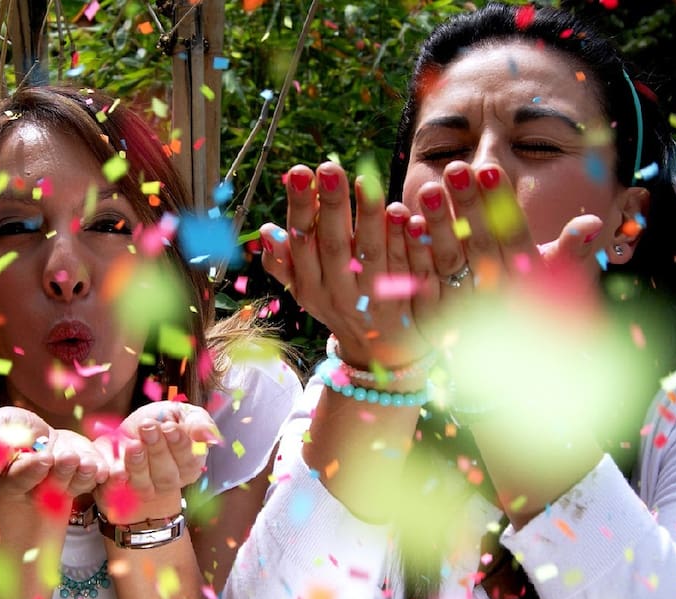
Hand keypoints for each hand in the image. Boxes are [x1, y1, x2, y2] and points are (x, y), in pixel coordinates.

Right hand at [0, 407, 108, 518]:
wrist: (35, 436)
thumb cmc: (10, 431)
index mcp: (7, 480)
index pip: (18, 480)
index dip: (30, 471)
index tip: (43, 458)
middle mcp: (36, 489)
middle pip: (48, 487)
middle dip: (60, 472)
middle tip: (69, 458)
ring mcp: (63, 485)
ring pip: (73, 484)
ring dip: (82, 474)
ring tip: (87, 462)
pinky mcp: (83, 477)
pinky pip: (94, 479)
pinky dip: (101, 473)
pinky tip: (106, 468)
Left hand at [91, 402, 219, 521]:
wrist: (130, 428)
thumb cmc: (161, 419)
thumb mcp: (181, 413)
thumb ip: (198, 422)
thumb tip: (209, 436)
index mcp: (190, 462)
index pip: (190, 460)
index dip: (180, 444)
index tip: (169, 427)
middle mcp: (171, 480)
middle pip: (167, 474)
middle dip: (157, 449)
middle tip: (148, 427)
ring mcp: (148, 487)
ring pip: (145, 484)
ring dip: (139, 464)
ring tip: (133, 444)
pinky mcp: (123, 489)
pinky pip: (121, 490)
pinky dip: (119, 481)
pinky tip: (117, 470)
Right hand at [260, 162, 429, 369]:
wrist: (381, 355)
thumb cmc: (339, 307)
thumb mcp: (306, 290)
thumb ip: (285, 263)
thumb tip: (267, 231)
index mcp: (311, 286)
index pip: (302, 243)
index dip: (300, 208)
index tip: (299, 172)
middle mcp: (340, 293)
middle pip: (333, 246)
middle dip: (330, 206)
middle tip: (329, 167)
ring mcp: (374, 298)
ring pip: (371, 256)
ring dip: (368, 218)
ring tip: (366, 180)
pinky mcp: (408, 300)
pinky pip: (407, 268)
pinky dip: (406, 241)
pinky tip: (406, 213)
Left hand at [407, 161, 604, 349]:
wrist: (513, 378)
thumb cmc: (539, 315)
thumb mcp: (557, 285)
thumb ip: (568, 253)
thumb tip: (592, 222)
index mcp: (526, 282)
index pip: (513, 236)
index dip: (501, 204)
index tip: (489, 169)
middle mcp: (497, 296)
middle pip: (479, 244)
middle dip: (466, 205)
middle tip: (454, 168)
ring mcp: (465, 309)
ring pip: (448, 262)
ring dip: (436, 225)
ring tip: (424, 187)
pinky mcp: (435, 319)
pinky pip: (420, 283)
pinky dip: (410, 253)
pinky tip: (401, 221)